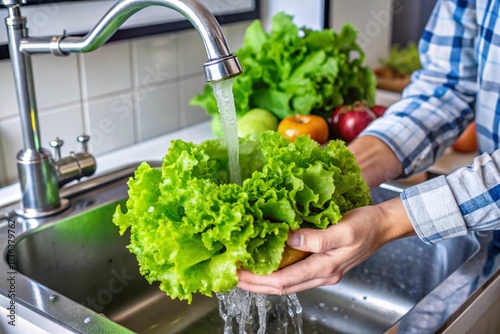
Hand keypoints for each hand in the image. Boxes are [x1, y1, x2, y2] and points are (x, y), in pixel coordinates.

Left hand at [237, 197, 414, 294]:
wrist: (382, 225)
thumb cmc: (366, 225)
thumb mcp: (344, 229)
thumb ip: (317, 238)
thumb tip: (289, 238)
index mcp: (325, 268)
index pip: (284, 280)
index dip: (259, 280)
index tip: (238, 274)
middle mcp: (322, 273)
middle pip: (282, 286)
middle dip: (255, 284)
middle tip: (232, 277)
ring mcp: (322, 270)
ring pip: (287, 282)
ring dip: (264, 280)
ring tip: (244, 272)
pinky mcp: (322, 262)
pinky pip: (294, 272)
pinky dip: (277, 271)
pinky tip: (267, 263)